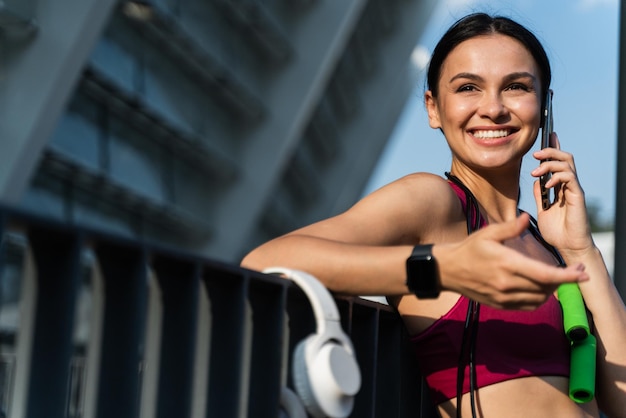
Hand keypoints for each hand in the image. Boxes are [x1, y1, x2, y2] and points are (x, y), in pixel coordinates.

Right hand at [434, 212, 588, 309]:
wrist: (448, 270)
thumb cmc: (469, 249)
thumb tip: (527, 218)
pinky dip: (540, 298)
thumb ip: (510, 227)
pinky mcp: (501, 304)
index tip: (582, 273)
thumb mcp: (487, 233)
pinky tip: (542, 288)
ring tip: (557, 278)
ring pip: (539, 298)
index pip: (545, 274)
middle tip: (575, 272)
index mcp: (507, 264)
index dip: (567, 276)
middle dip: (565, 280)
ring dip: (553, 289)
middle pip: (546, 287)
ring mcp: (504, 297)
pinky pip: (528, 306)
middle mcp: (507, 284)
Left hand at [531, 132, 593, 255]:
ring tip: (536, 171)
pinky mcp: (577, 196)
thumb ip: (540, 195)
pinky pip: (570, 178)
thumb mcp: (543, 210)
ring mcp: (574, 189)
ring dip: (550, 163)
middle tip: (535, 154)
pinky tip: (546, 184)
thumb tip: (535, 181)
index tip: (547, 135)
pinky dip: (556, 177)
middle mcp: (568, 185)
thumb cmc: (557, 232)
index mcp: (560, 187)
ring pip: (568, 164)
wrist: (568, 247)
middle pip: (565, 157)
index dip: (554, 147)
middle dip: (550, 151)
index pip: (558, 162)